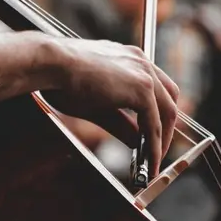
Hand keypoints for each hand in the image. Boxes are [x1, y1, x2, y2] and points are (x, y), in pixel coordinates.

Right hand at [47, 39, 179, 177]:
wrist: (50, 63)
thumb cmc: (61, 79)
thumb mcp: (96, 105)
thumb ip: (120, 122)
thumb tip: (136, 141)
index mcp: (129, 58)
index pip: (155, 87)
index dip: (157, 113)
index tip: (151, 134)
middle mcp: (140, 61)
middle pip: (169, 98)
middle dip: (166, 127)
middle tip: (156, 150)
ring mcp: (144, 72)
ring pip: (167, 112)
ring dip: (162, 140)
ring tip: (152, 162)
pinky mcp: (141, 88)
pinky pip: (155, 123)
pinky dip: (155, 145)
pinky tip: (148, 161)